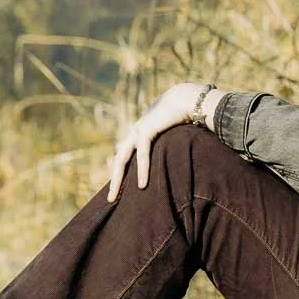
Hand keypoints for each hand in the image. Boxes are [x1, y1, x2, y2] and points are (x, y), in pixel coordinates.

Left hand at [107, 82, 207, 201]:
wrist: (188, 99)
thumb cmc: (184, 116)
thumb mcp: (172, 135)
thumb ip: (167, 146)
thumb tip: (176, 161)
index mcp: (140, 133)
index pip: (125, 156)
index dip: (121, 172)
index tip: (119, 189)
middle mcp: (135, 132)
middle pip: (119, 160)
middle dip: (114, 180)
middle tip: (110, 199)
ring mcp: (138, 130)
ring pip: (122, 158)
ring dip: (118, 179)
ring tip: (115, 196)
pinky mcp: (146, 130)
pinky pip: (142, 153)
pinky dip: (142, 169)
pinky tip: (142, 185)